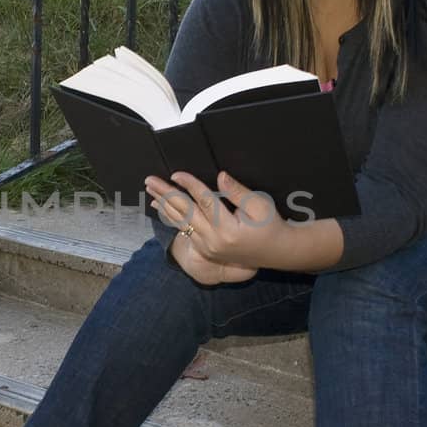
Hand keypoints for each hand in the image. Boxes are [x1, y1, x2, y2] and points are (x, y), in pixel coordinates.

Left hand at [146, 170, 292, 280]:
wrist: (276, 252)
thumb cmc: (270, 225)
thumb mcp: (260, 205)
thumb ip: (238, 191)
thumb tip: (220, 176)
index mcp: (228, 230)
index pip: (205, 202)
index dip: (190, 186)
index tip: (176, 174)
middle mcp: (214, 241)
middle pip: (186, 212)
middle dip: (167, 194)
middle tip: (150, 180)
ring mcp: (207, 248)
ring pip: (181, 222)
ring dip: (165, 205)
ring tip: (150, 190)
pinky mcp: (205, 250)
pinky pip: (184, 230)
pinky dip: (171, 217)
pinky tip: (161, 206)